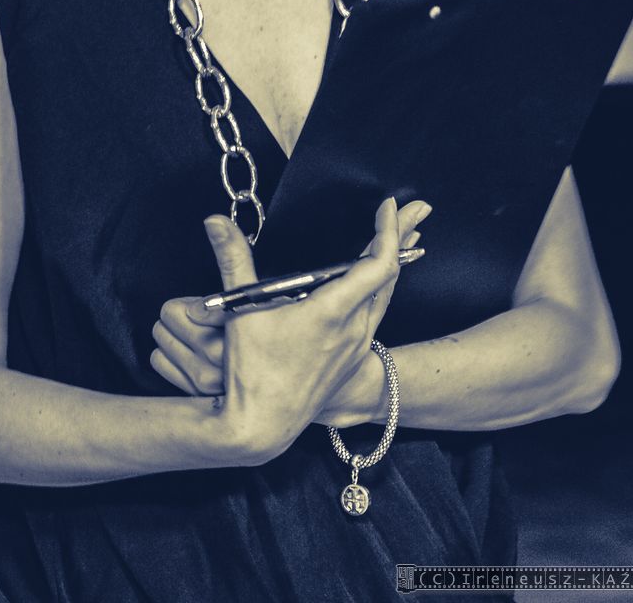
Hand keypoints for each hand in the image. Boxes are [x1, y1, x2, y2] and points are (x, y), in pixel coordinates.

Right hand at [150, 199, 431, 400]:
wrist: (262, 427)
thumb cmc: (252, 372)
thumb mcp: (241, 310)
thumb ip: (233, 259)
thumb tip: (216, 221)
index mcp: (333, 312)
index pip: (378, 264)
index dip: (388, 231)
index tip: (388, 206)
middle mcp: (353, 329)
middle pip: (391, 276)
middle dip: (402, 238)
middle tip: (416, 210)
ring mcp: (355, 347)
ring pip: (386, 297)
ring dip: (394, 265)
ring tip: (402, 241)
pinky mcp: (350, 360)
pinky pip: (377, 316)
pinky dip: (382, 290)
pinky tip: (373, 286)